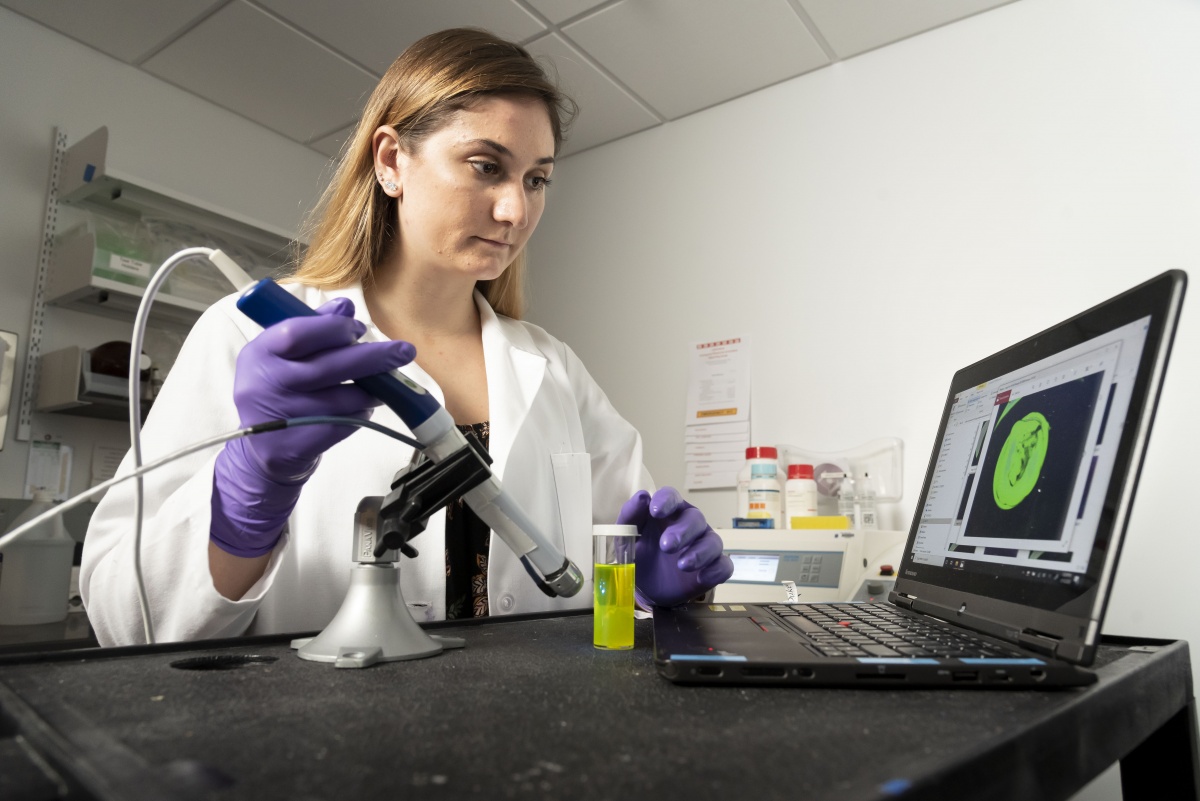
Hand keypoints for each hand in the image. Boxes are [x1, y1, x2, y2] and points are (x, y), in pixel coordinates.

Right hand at [210, 297, 416, 556]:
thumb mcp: (284, 356)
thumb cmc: (279, 392)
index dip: (334, 329)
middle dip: (373, 357)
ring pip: (344, 398)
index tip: (360, 329)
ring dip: (370, 391)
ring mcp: (283, 416)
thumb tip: (345, 306)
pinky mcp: (299, 444)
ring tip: (377, 388)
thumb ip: (313, 327)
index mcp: (259, 353)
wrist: (263, 450)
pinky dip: (360, 414)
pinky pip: (345, 422)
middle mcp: (265, 384)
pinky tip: (361, 409)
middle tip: (403, 351)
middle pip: (329, 366)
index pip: (298, 332)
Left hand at [617, 487, 733, 607]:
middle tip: (666, 546)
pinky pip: (723, 565)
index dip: (666, 501)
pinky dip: (716, 570)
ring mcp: (704, 545)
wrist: (647, 587)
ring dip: (700, 552)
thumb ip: (631, 516)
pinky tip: (702, 578)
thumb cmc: (639, 554)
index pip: (672, 497)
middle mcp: (690, 525)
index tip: (655, 511)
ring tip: (682, 565)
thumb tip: (642, 496)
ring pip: (713, 541)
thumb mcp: (628, 537)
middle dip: (683, 531)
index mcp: (669, 512)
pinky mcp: (712, 567)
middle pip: (695, 518)